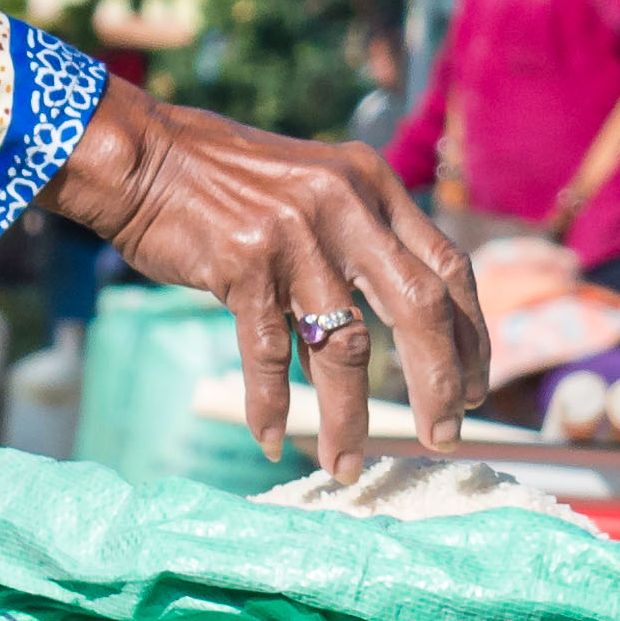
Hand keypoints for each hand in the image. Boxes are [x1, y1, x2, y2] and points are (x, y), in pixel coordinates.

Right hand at [52, 63, 484, 469]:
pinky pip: (267, 355)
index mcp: (374, 186)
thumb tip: (414, 320)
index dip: (470, 337)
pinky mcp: (242, 264)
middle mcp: (345, 205)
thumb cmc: (230, 182)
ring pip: (343, 346)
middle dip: (439, 384)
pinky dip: (270, 406)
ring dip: (348, 418)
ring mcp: (294, 235)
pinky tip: (273, 440)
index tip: (476, 389)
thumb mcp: (319, 187)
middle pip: (419, 309)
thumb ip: (366, 235)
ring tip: (346, 465)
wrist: (142, 154)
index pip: (449, 269)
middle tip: (444, 436)